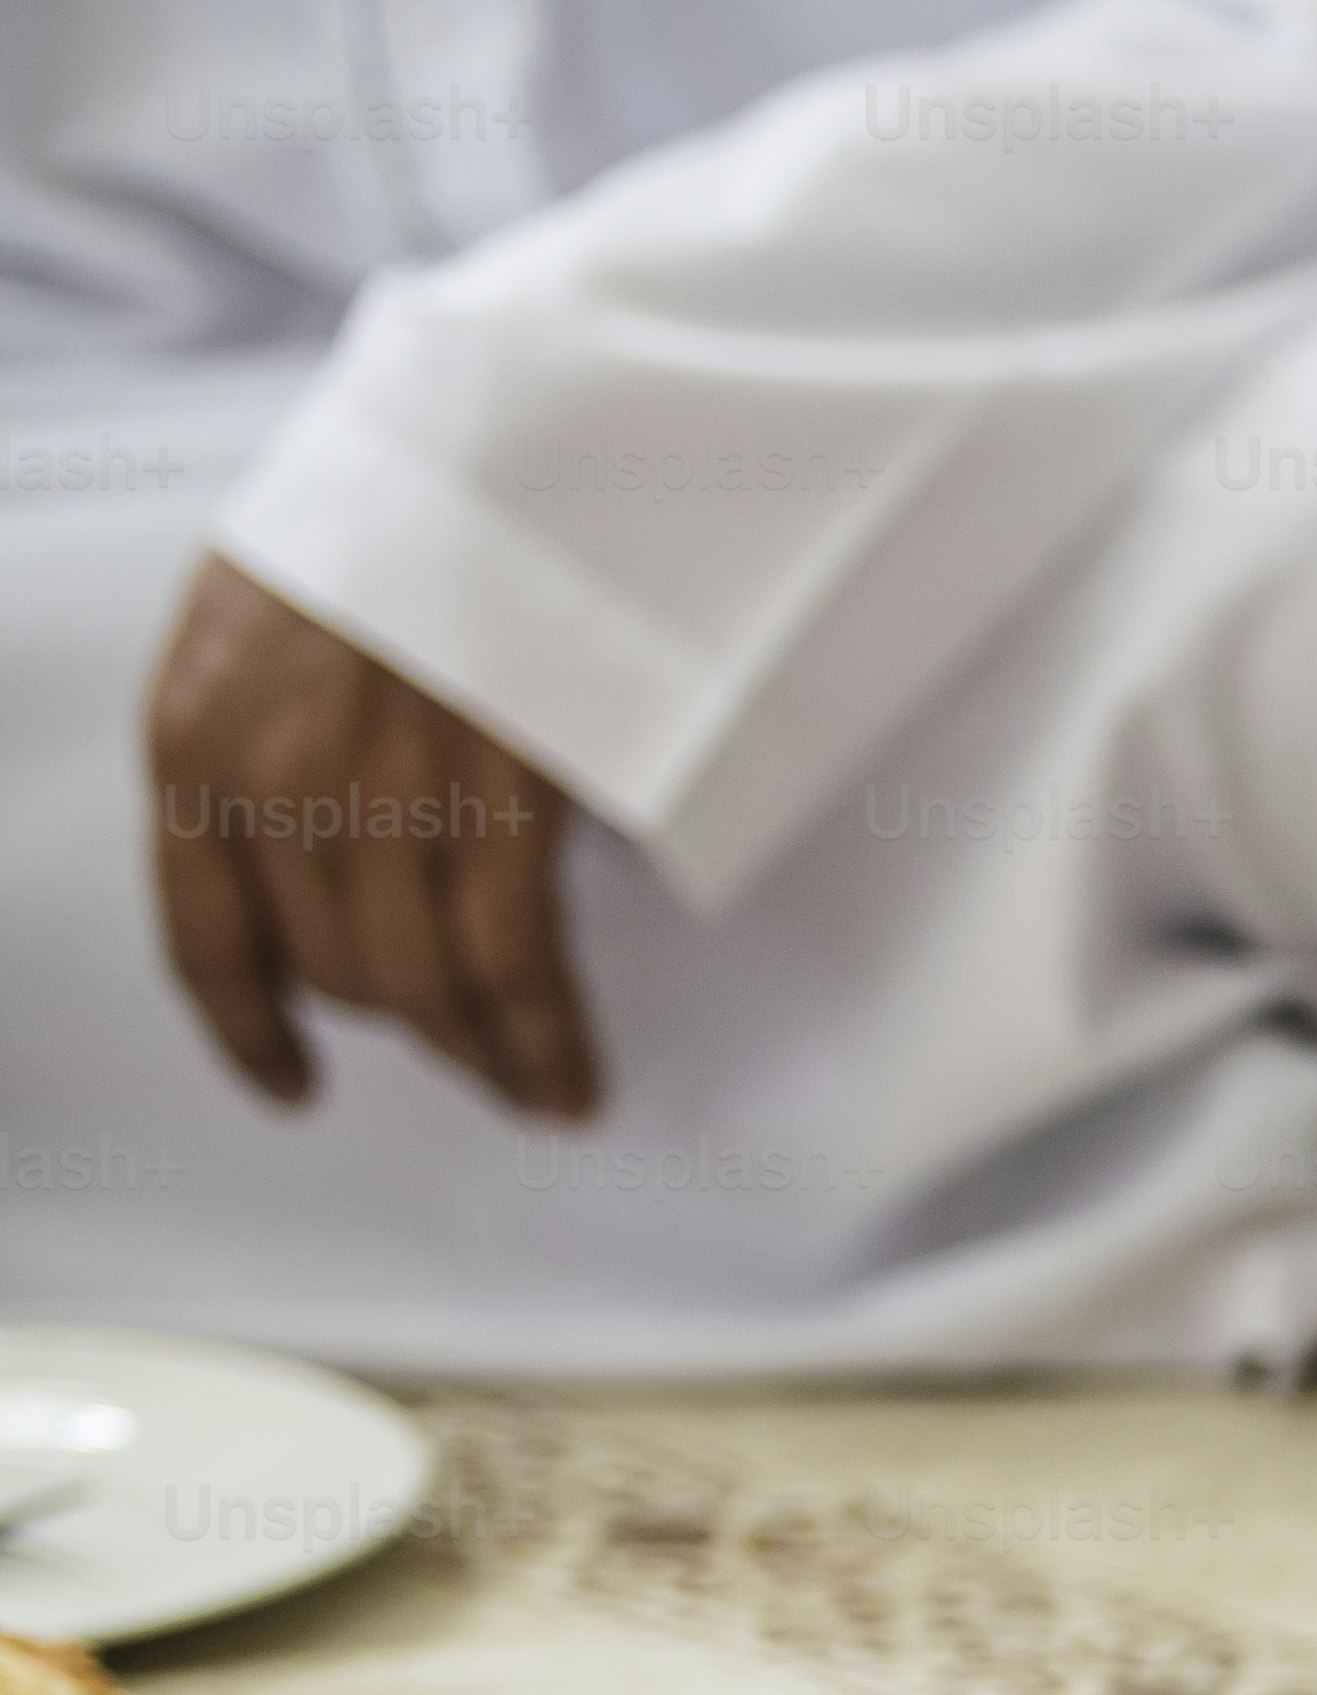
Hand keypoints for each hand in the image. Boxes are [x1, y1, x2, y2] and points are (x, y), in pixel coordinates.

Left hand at [141, 552, 597, 1120]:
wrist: (496, 429)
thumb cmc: (399, 506)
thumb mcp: (266, 615)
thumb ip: (266, 740)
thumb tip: (329, 863)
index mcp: (193, 732)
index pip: (204, 938)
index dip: (249, 1032)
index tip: (291, 1082)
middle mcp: (272, 778)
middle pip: (337, 973)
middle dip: (410, 1028)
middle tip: (474, 1055)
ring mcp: (386, 792)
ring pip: (425, 988)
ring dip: (485, 1057)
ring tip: (533, 1087)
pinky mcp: (498, 799)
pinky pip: (514, 966)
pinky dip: (545, 1042)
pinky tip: (567, 1079)